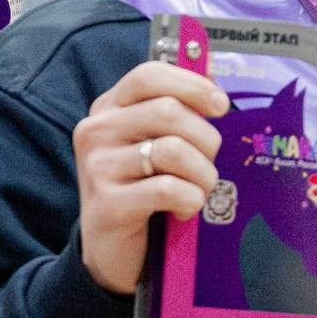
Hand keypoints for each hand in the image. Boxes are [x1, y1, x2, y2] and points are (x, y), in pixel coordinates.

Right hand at [73, 60, 226, 295]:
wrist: (110, 251)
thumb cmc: (142, 189)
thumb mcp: (152, 143)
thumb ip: (176, 107)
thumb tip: (211, 65)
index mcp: (108, 109)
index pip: (148, 75)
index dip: (191, 84)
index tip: (220, 106)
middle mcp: (96, 131)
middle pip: (169, 111)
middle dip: (206, 139)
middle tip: (209, 163)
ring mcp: (98, 167)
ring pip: (174, 151)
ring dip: (203, 175)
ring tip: (199, 190)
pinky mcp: (108, 204)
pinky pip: (169, 190)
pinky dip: (190, 200)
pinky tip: (184, 211)